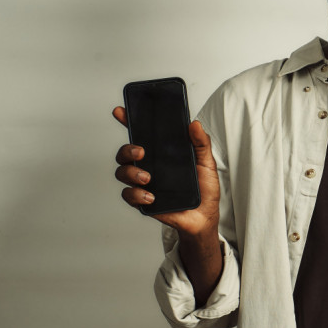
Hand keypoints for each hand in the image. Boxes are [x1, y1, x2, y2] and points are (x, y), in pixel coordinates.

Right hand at [112, 107, 220, 239]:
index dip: (129, 121)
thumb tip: (194, 124)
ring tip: (147, 178)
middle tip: (141, 151)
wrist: (205, 216)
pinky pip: (129, 195)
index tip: (120, 112)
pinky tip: (151, 196)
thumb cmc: (204, 188)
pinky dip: (136, 195)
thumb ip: (201, 143)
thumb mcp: (206, 162)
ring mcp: (144, 183)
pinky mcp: (143, 200)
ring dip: (131, 172)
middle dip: (127, 149)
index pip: (142, 134)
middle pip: (125, 153)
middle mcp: (149, 166)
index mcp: (162, 153)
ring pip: (122, 172)